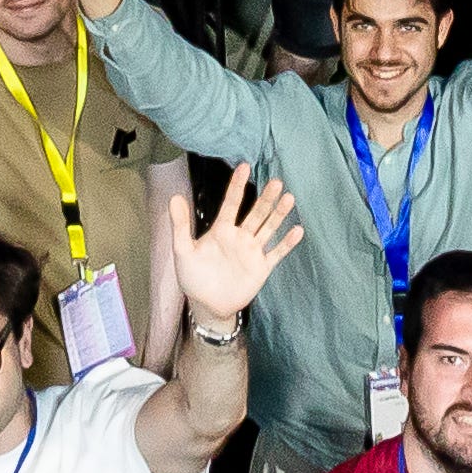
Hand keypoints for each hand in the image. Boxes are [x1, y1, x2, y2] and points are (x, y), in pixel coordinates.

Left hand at [171, 164, 311, 327]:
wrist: (207, 305)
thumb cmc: (193, 278)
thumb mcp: (182, 250)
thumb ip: (180, 225)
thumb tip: (174, 197)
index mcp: (221, 230)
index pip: (231, 203)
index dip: (237, 186)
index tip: (244, 167)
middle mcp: (240, 237)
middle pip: (256, 213)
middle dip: (266, 198)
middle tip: (277, 182)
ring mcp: (252, 251)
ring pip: (268, 228)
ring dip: (279, 215)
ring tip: (289, 198)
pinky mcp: (262, 268)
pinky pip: (276, 252)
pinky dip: (287, 243)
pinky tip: (298, 230)